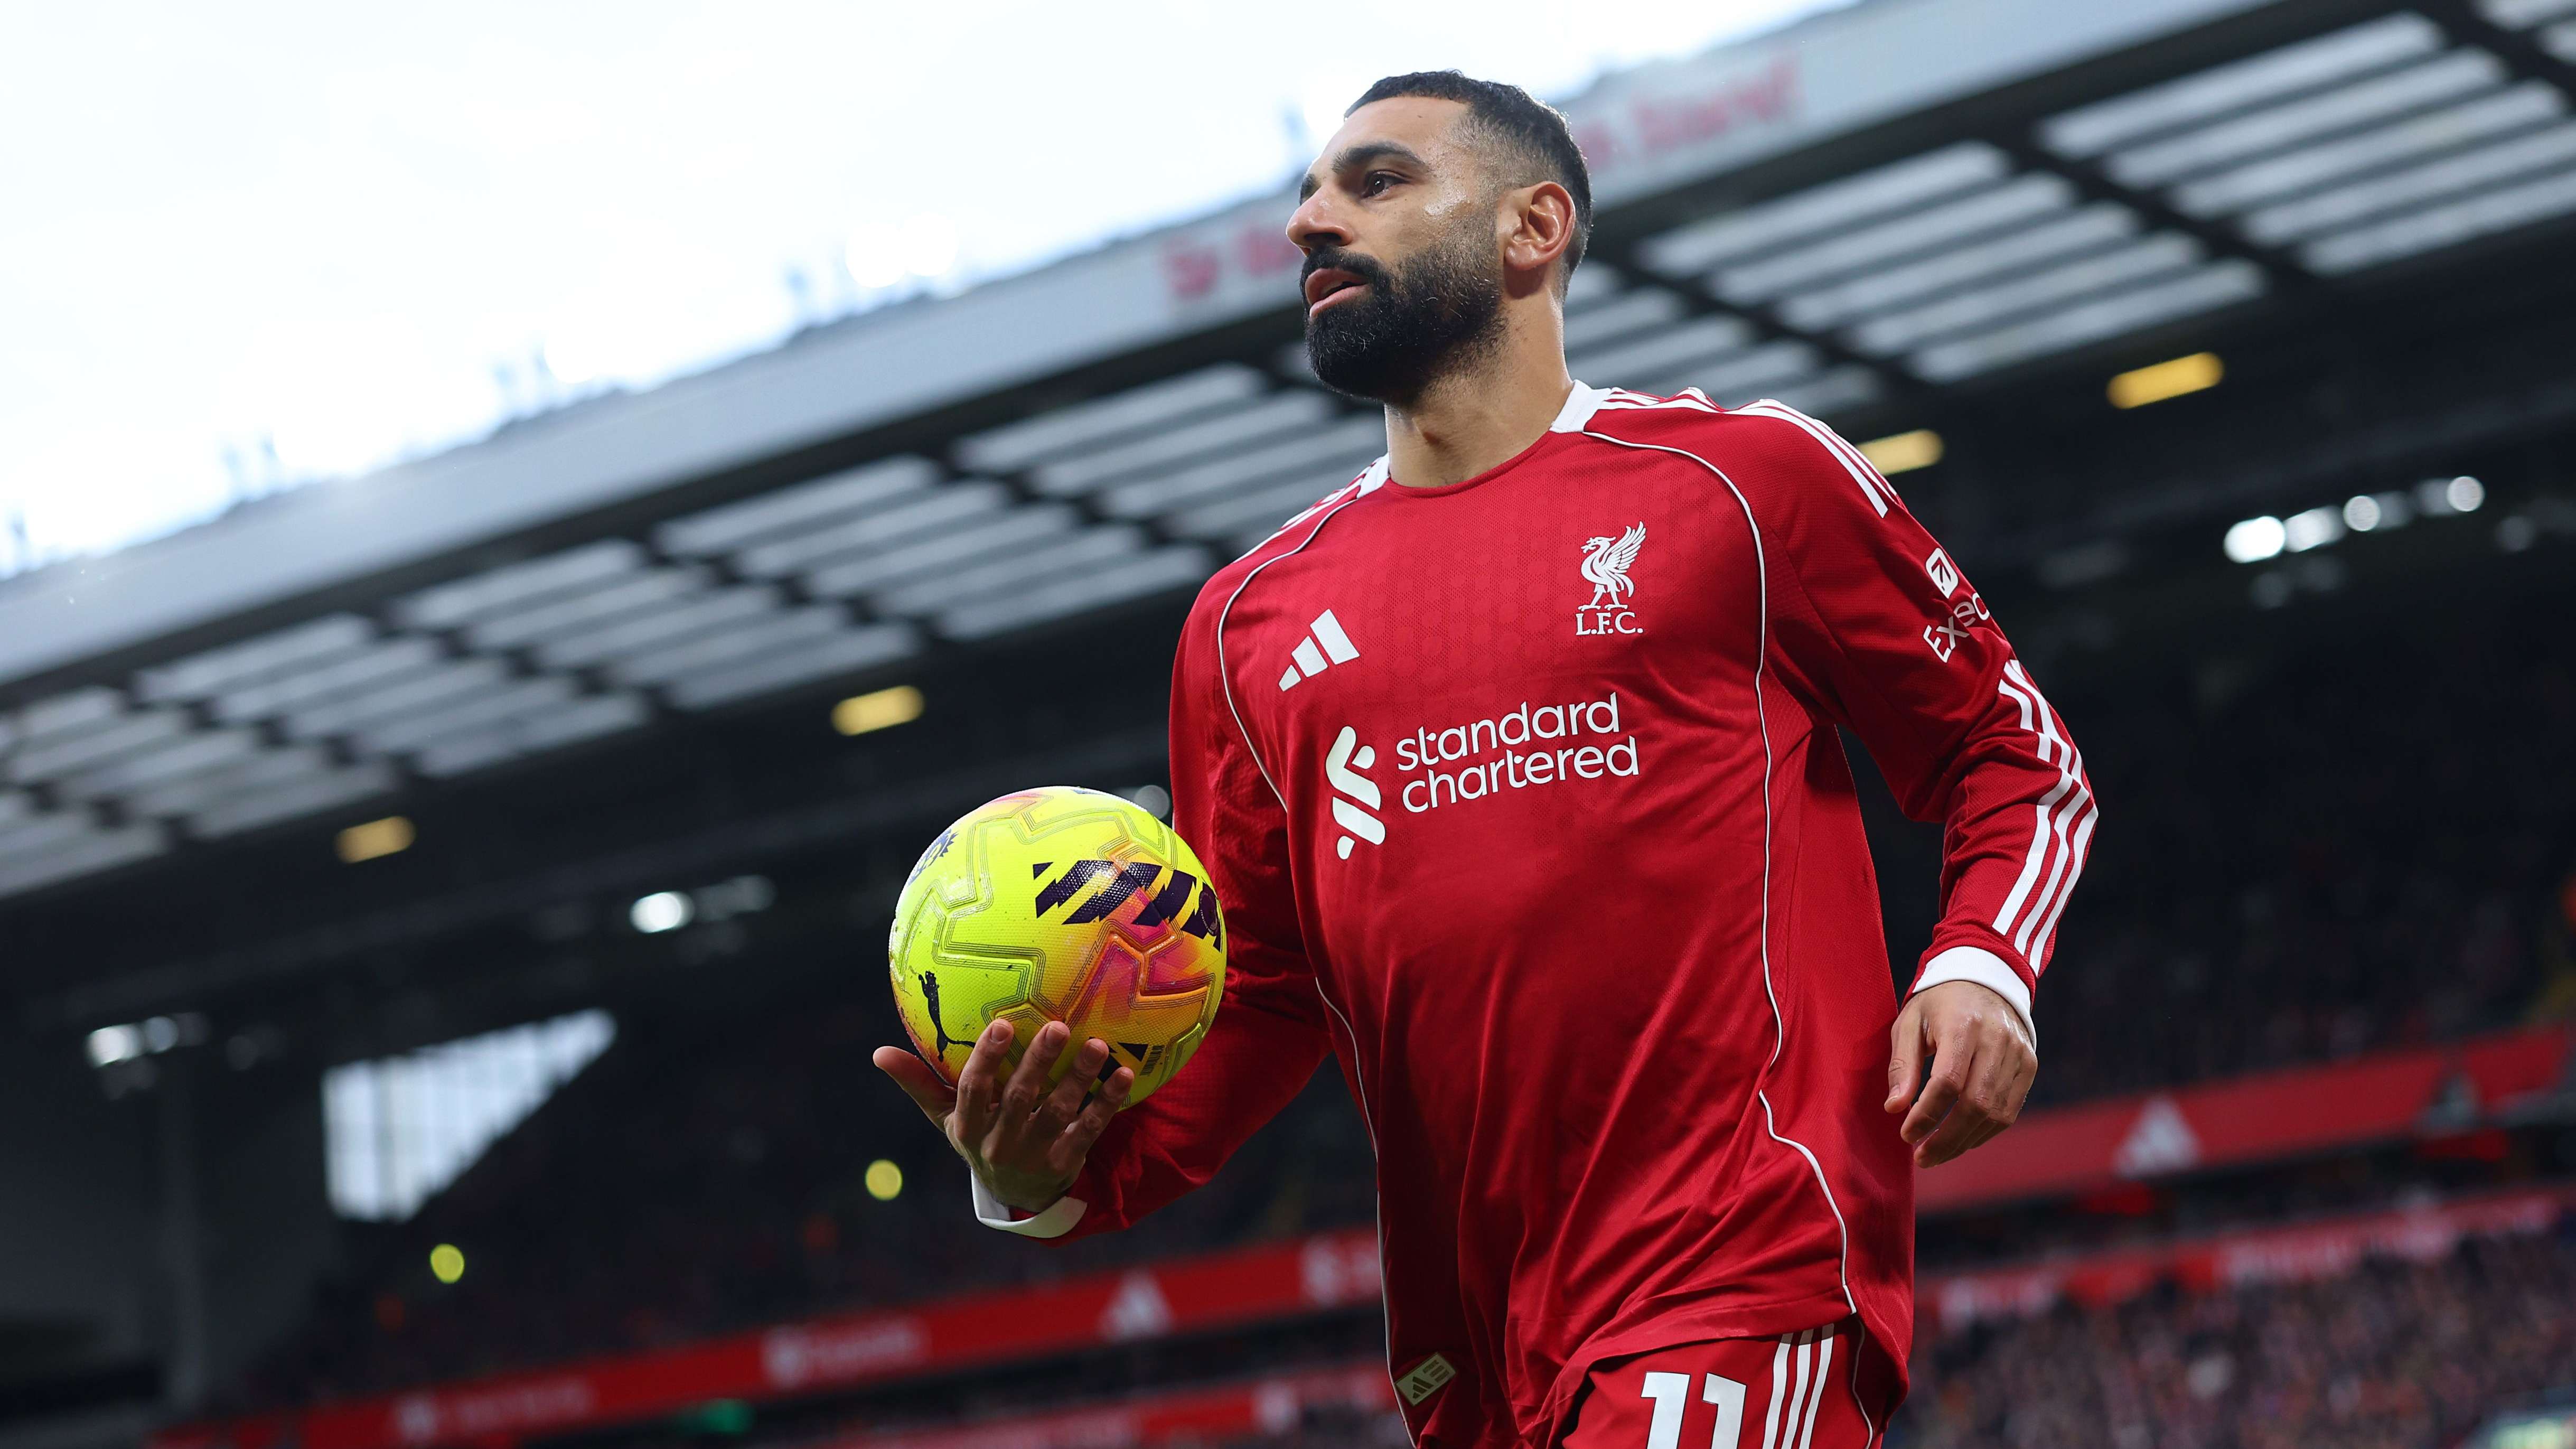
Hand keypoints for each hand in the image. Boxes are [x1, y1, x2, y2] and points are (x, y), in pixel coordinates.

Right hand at [873, 1018, 1133, 1213]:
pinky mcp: (1066, 1162)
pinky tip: (1123, 1075)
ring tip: (1097, 1045)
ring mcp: (1035, 1155)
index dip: (986, 1061)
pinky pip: (1090, 1131)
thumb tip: (878, 1052)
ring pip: (1059, 1113)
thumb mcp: (944, 1117)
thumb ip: (917, 1083)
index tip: (1000, 1025)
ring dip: (1079, 1079)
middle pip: (1020, 1099)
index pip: (973, 1091)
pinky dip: (1107, 1103)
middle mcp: (1000, 1144)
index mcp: (967, 1128)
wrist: (1013, 1195)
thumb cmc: (977, 1137)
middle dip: (1038, 1063)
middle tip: (1057, 1026)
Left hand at [1884, 979, 2034, 1168]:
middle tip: (1921, 1157)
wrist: (1986, 978)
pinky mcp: (2030, 1066)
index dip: (1927, 1114)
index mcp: (1963, 1025)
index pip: (1948, 1082)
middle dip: (1947, 1138)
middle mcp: (1997, 1040)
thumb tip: (1894, 1109)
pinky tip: (1962, 1139)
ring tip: (1936, 1154)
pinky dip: (1984, 1132)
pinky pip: (2009, 1111)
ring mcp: (2019, 1055)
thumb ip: (1903, 1065)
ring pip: (1996, 1113)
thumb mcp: (1910, 1022)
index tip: (1907, 1134)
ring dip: (1965, 1141)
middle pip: (1976, 1104)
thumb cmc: (1939, 1003)